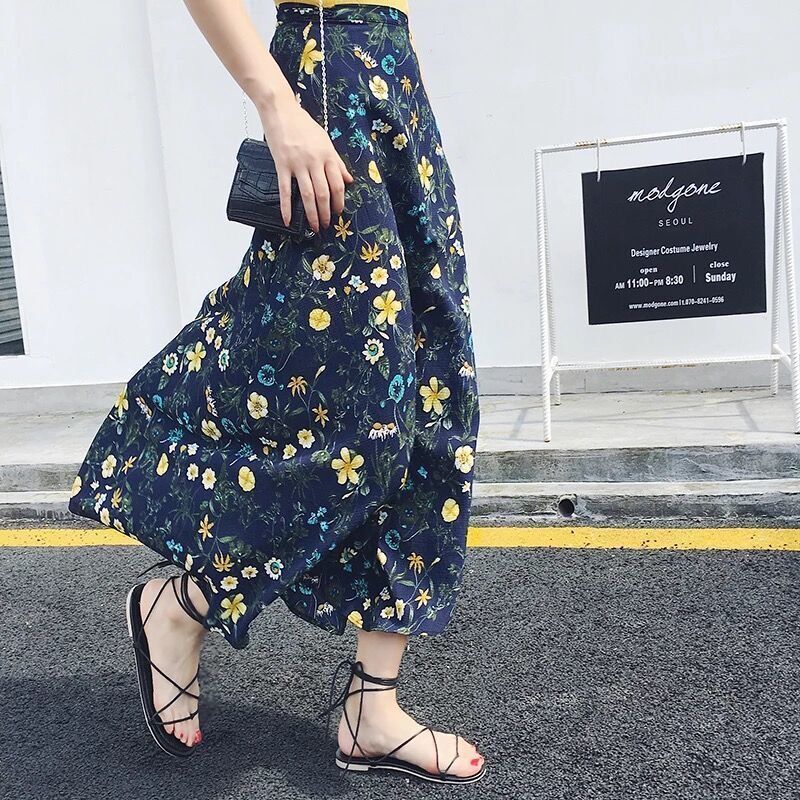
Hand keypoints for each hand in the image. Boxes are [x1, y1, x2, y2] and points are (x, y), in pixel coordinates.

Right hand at [260, 96, 353, 232]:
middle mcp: (315, 161)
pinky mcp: (282, 165)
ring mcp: (298, 164)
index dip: (339, 201)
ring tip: (314, 226)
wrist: (281, 110)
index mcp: (328, 155)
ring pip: (308, 195)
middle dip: (326, 213)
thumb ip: (337, 162)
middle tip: (326, 225)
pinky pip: (285, 190)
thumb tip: (349, 180)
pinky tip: (288, 220)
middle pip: (324, 193)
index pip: (338, 184)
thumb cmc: (303, 125)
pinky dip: (287, 207)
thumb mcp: (325, 141)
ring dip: (312, 214)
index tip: (338, 212)